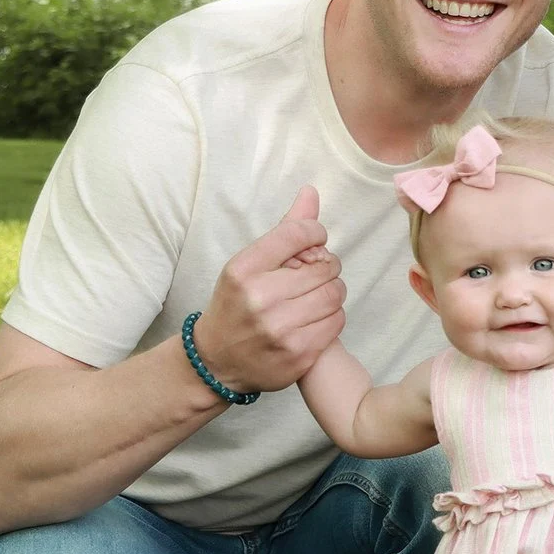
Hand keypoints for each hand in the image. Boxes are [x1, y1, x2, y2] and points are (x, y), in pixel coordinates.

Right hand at [191, 187, 345, 392]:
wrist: (217, 361)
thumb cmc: (236, 304)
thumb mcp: (248, 264)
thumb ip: (285, 230)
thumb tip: (312, 192)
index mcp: (244, 269)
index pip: (297, 233)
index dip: (315, 234)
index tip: (314, 241)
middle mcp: (260, 298)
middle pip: (324, 266)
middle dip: (326, 266)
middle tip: (317, 273)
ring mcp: (280, 329)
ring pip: (335, 294)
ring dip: (332, 291)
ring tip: (317, 294)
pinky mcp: (298, 354)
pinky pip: (336, 322)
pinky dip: (332, 316)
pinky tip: (316, 317)